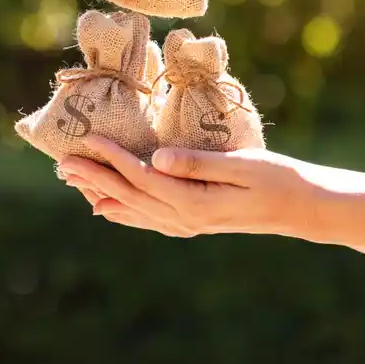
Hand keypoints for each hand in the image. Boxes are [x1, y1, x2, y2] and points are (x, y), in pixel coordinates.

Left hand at [57, 136, 323, 238]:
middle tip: (63, 163)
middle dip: (94, 177)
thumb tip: (156, 158)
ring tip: (74, 181)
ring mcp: (187, 224)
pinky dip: (122, 211)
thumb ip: (198, 162)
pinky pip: (148, 218)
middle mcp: (184, 218)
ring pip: (133, 209)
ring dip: (102, 193)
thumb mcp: (241, 164)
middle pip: (129, 195)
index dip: (113, 157)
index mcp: (194, 202)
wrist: (301, 208)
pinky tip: (106, 207)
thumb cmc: (277, 178)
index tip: (89, 139)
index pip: (142, 176)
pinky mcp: (192, 221)